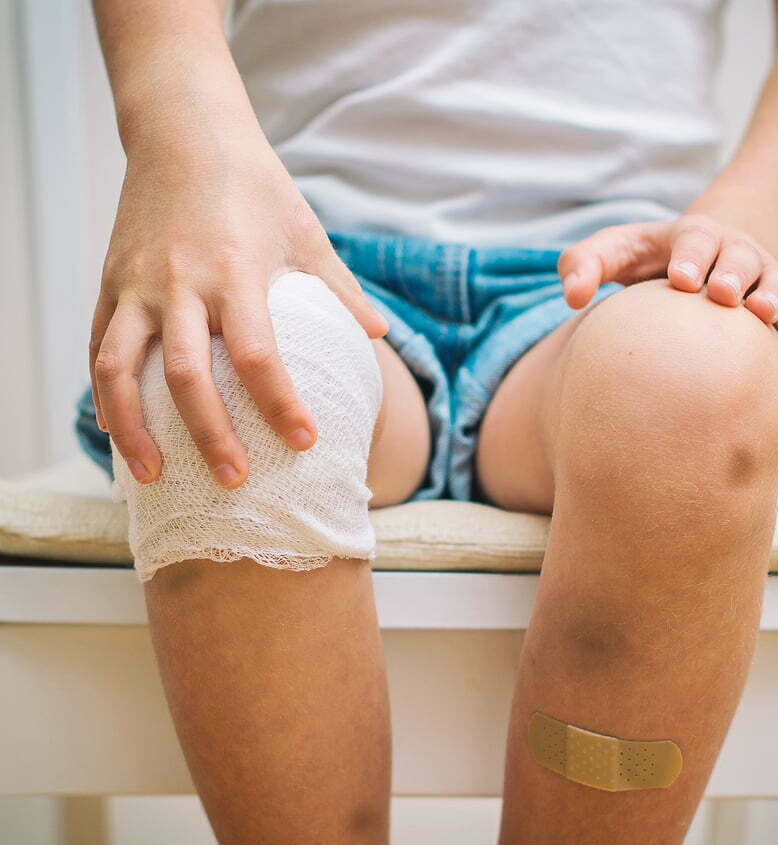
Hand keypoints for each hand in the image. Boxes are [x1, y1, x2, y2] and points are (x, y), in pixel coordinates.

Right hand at [90, 135, 387, 488]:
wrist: (184, 132)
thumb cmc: (255, 184)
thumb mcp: (307, 232)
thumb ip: (341, 288)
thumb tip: (380, 334)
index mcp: (236, 272)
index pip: (258, 356)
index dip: (280, 405)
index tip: (304, 442)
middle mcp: (180, 284)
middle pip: (188, 377)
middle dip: (210, 435)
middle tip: (234, 481)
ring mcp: (136, 285)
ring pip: (120, 370)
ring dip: (132, 429)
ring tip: (151, 474)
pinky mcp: (109, 283)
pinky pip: (98, 347)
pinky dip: (103, 393)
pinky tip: (117, 429)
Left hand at [557, 215, 777, 418]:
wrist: (696, 267)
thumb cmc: (645, 264)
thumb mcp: (612, 254)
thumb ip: (583, 265)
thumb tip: (570, 297)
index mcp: (697, 237)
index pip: (696, 239)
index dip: (691, 255)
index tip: (679, 278)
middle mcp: (740, 255)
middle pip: (743, 258)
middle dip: (733, 271)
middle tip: (720, 293)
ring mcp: (769, 286)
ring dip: (775, 304)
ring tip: (764, 319)